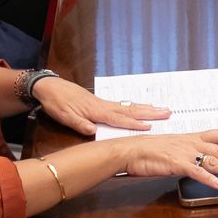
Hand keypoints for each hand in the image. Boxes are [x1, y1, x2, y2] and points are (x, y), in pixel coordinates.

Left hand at [34, 77, 170, 135]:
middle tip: (167, 112)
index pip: (119, 120)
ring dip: (146, 108)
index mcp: (96, 112)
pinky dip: (135, 106)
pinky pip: (123, 105)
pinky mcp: (101, 102)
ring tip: (162, 108)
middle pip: (130, 110)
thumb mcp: (63, 116)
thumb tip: (92, 131)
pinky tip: (141, 107)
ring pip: (129, 106)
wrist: (50, 87)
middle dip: (149, 113)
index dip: (134, 125)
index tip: (150, 127)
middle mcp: (104, 106)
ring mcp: (104, 103)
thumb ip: (78, 123)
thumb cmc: (56, 103)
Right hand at [115, 130, 217, 188]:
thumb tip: (203, 157)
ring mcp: (186, 153)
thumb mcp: (175, 145)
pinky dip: (209, 178)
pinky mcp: (177, 163)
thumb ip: (190, 149)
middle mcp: (192, 144)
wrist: (132, 150)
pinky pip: (197, 172)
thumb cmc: (150, 150)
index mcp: (192, 138)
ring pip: (214, 161)